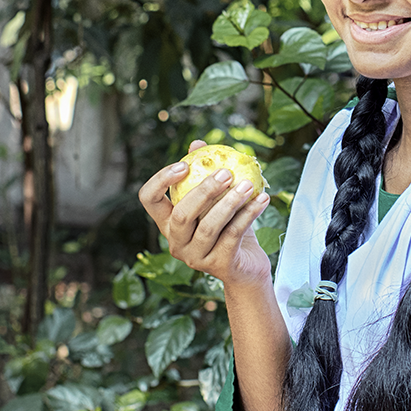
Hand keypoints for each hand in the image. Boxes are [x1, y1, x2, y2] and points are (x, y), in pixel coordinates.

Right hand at [139, 140, 272, 287]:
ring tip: (248, 185)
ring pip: (208, 227)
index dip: (161, 180)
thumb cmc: (228, 227)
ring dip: (230, 202)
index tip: (184, 165)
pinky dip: (248, 215)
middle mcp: (176, 242)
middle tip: (226, 172)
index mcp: (168, 223)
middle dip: (204, 191)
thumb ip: (204, 173)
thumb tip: (197, 143)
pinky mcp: (218, 265)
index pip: (149, 199)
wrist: (247, 266)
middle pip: (181, 215)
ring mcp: (195, 257)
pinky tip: (262, 199)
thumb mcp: (217, 200)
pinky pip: (232, 235)